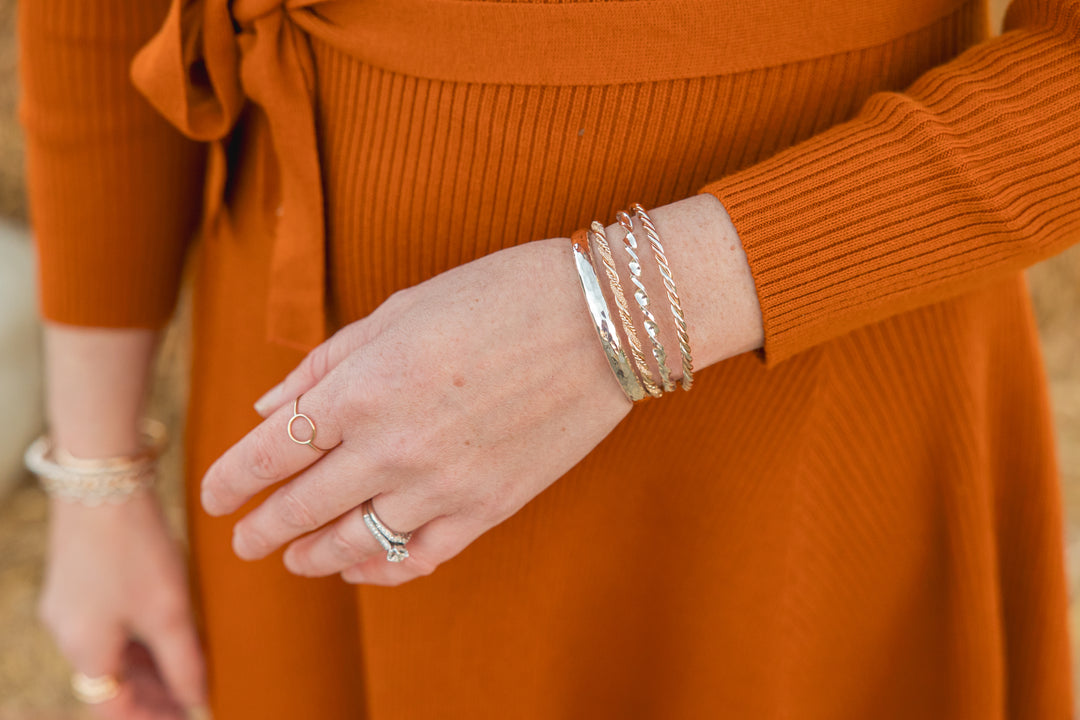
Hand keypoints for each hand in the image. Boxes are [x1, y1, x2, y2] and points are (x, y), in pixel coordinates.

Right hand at [40, 492, 205, 718]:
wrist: (100, 479)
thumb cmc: (134, 548)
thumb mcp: (168, 611)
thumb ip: (184, 661)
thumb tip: (197, 700)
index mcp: (84, 651)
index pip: (113, 709)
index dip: (152, 717)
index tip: (189, 715)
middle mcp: (68, 634)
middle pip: (110, 683)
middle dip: (152, 695)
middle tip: (195, 696)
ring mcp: (70, 606)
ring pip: (110, 653)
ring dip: (147, 667)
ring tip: (190, 669)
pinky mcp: (79, 580)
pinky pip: (107, 625)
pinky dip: (137, 638)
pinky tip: (170, 629)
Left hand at [200, 237, 631, 584]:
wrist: (602, 320)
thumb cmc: (497, 295)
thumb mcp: (400, 311)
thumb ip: (326, 364)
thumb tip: (267, 410)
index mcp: (362, 386)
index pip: (270, 453)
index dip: (231, 482)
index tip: (213, 497)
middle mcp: (391, 445)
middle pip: (301, 508)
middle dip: (262, 530)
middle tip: (245, 539)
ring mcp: (443, 484)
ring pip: (354, 545)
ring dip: (313, 557)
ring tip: (297, 559)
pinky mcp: (489, 507)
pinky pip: (420, 557)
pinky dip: (382, 571)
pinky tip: (364, 569)